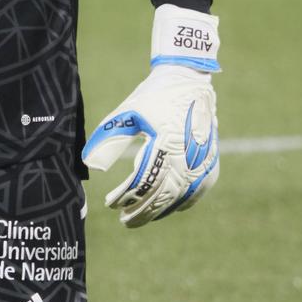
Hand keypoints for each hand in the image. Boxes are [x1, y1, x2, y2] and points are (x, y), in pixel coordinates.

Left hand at [84, 5, 219, 227]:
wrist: (189, 81)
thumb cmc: (154, 96)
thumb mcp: (127, 113)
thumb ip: (109, 139)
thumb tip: (90, 165)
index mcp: (165, 143)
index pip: (143, 181)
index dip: (127, 196)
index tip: (110, 204)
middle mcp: (188, 157)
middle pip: (162, 195)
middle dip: (142, 210)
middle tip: (124, 221)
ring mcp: (203, 162)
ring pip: (180, 197)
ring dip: (160, 210)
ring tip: (140, 218)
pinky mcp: (211, 162)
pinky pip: (197, 192)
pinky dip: (181, 203)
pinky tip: (166, 209)